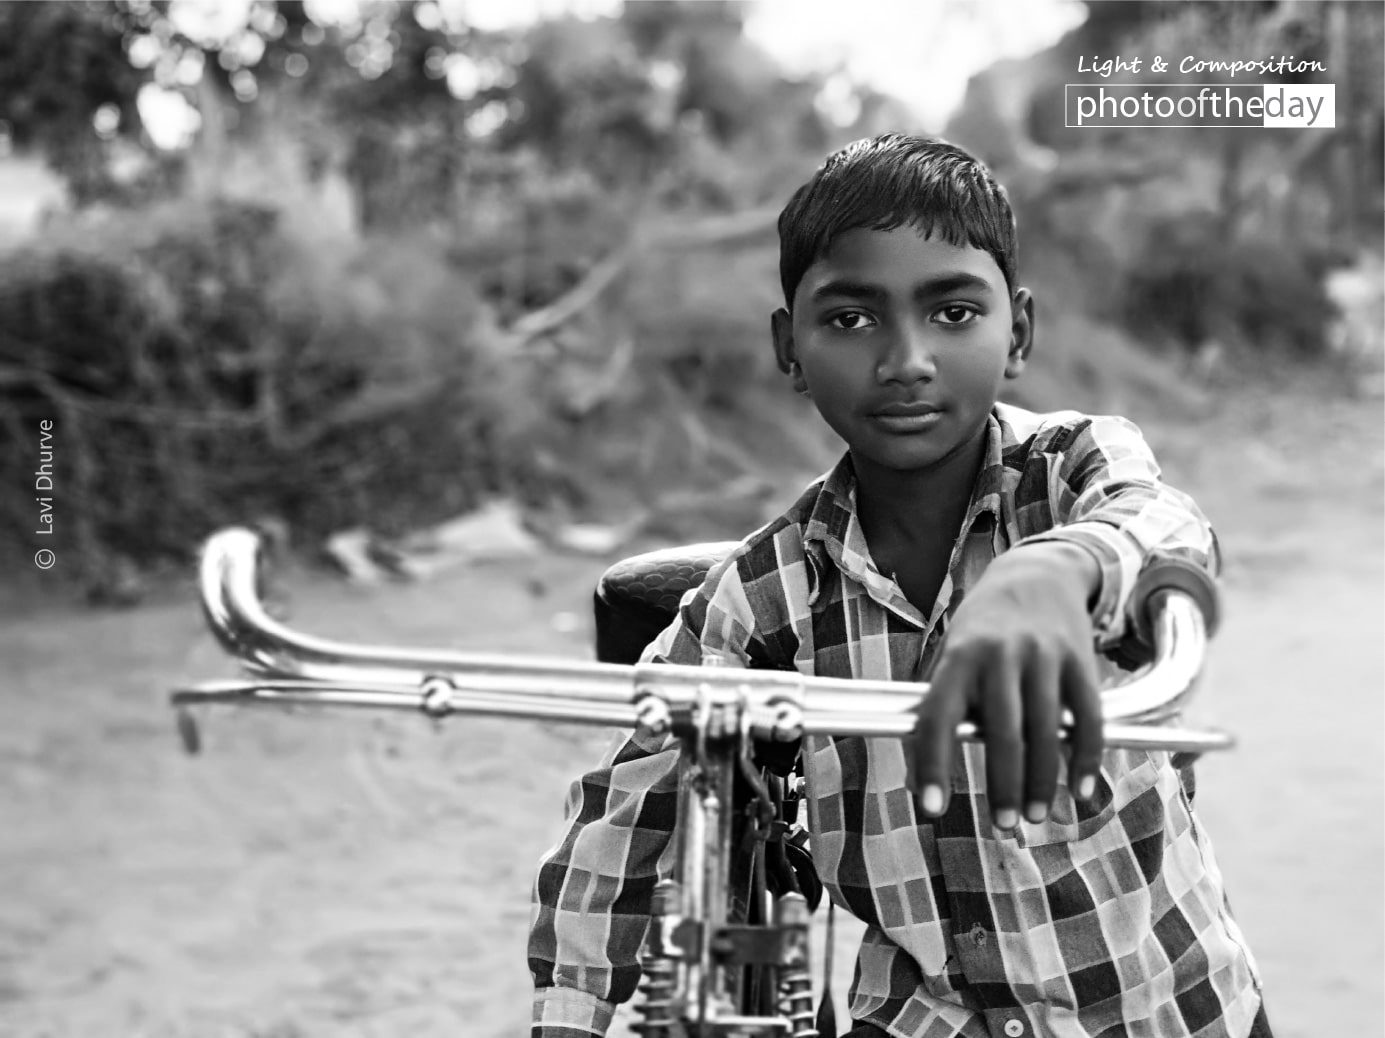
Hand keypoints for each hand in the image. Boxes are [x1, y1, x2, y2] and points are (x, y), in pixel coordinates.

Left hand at [911, 542, 1103, 829]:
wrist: (1035, 574)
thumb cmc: (982, 630)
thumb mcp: (951, 656)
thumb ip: (942, 710)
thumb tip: (917, 780)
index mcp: (958, 657)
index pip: (938, 718)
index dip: (932, 766)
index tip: (930, 809)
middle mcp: (1000, 655)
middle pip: (1002, 733)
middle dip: (1003, 786)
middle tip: (1004, 825)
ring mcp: (1043, 657)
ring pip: (1045, 732)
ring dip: (1043, 782)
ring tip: (1036, 816)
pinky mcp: (1080, 662)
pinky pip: (1087, 718)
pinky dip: (1086, 758)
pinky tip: (1082, 789)